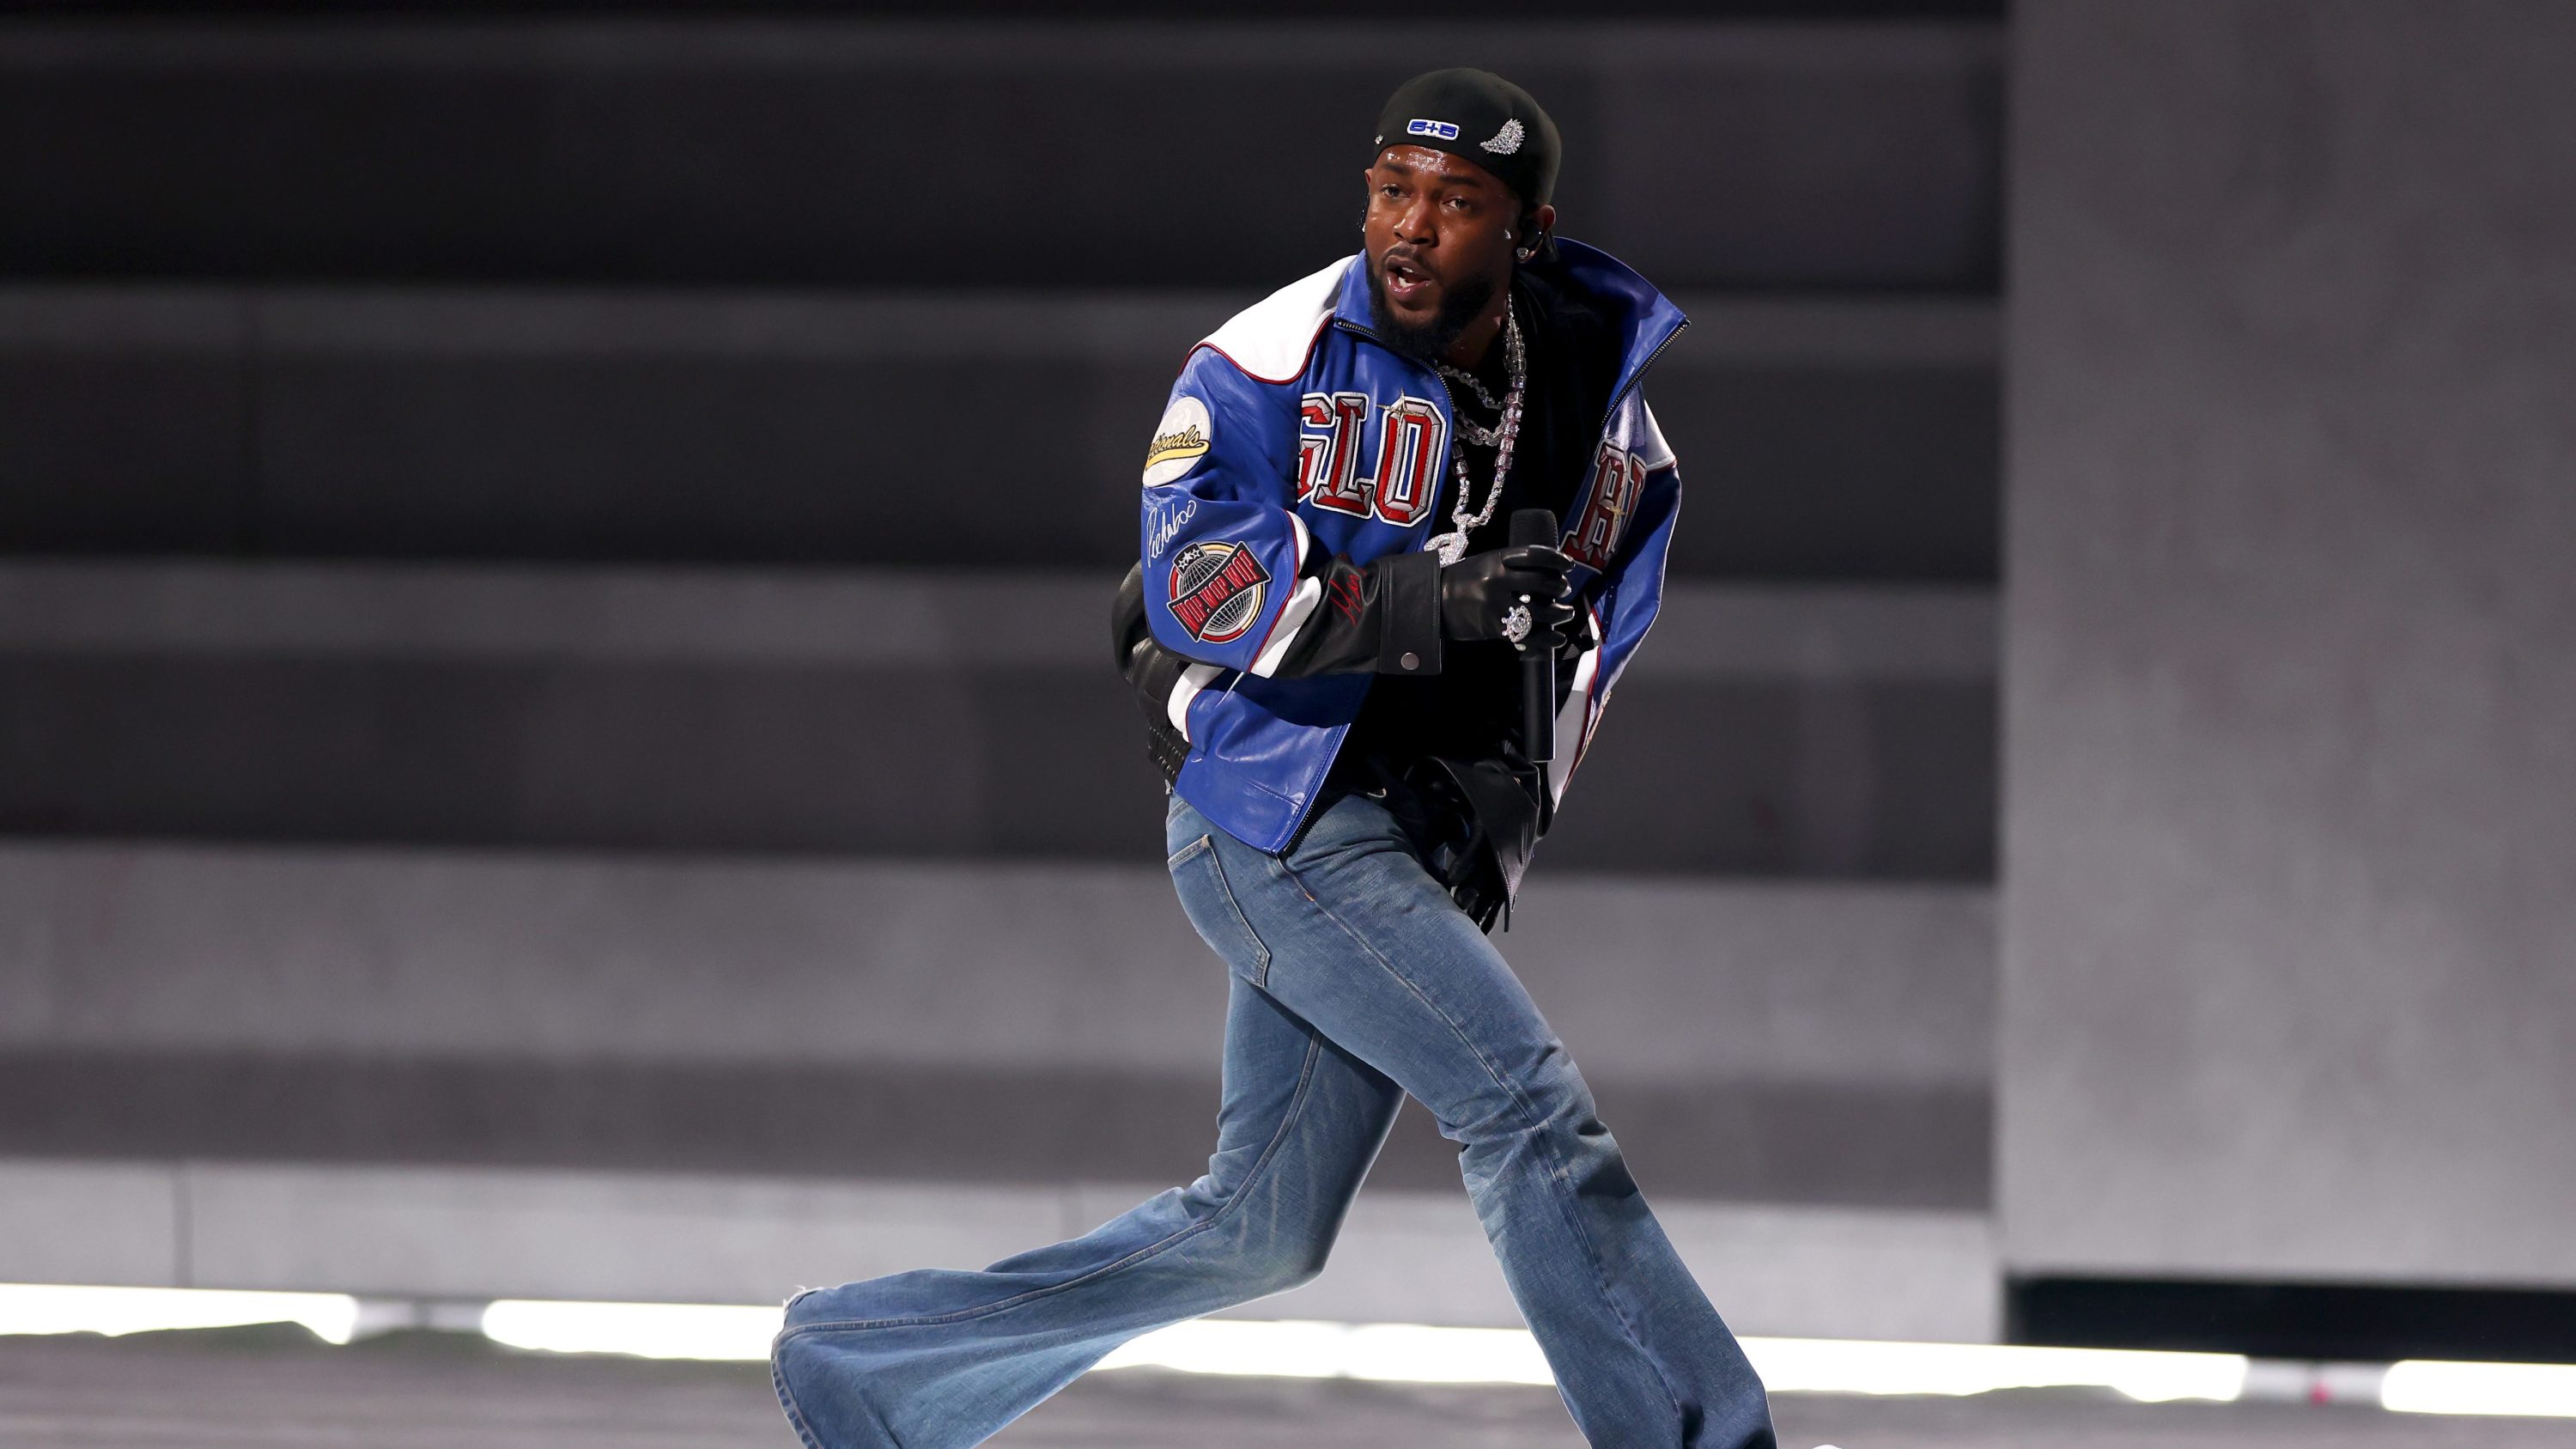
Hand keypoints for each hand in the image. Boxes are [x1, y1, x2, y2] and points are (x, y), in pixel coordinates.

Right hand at [1438, 543, 1576, 648]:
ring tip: (1565, 613)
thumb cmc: (1462, 582)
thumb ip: (1510, 566)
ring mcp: (1496, 606)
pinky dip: (1548, 639)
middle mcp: (1497, 581)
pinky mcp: (1494, 628)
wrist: (1432, 603)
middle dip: (1559, 588)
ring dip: (1560, 614)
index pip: (1534, 555)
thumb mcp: (1484, 563)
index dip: (1556, 559)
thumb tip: (1543, 573)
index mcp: (1496, 560)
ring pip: (1540, 611)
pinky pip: (1528, 635)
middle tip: (1564, 590)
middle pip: (1541, 583)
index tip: (1568, 565)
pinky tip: (1557, 638)